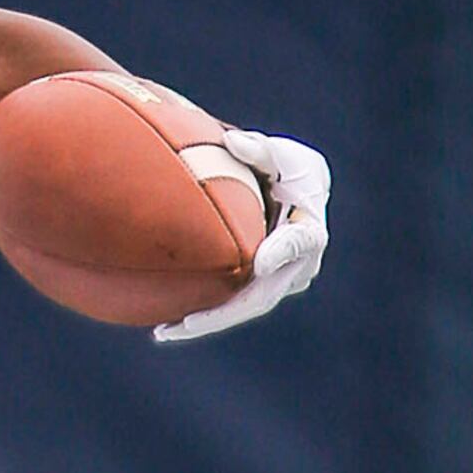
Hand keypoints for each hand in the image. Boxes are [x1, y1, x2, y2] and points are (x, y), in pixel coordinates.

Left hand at [155, 127, 331, 342]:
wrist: (292, 190)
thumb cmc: (285, 168)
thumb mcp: (279, 154)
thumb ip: (258, 149)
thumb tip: (233, 141)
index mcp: (309, 227)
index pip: (301, 241)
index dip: (283, 252)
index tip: (260, 262)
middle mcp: (299, 264)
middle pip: (264, 293)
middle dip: (227, 310)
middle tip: (188, 321)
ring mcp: (280, 280)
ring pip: (244, 307)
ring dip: (208, 321)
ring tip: (165, 331)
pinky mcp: (261, 287)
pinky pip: (231, 304)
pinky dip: (202, 313)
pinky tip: (163, 324)